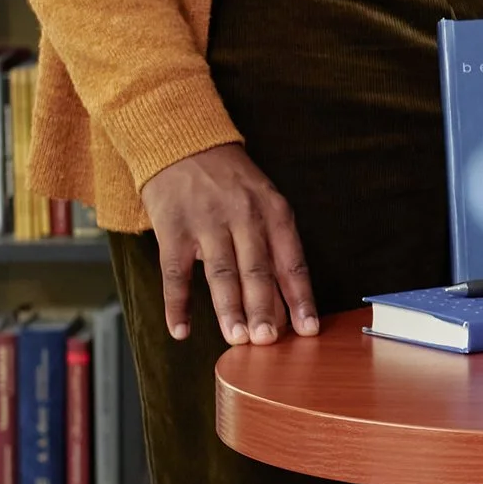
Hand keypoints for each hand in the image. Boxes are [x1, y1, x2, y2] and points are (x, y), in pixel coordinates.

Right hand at [141, 142, 318, 346]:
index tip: (309, 330)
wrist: (183, 142)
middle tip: (269, 341)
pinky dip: (177, 304)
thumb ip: (273, 246)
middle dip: (264, 309)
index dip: (300, 298)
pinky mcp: (173, 228)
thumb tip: (283, 304)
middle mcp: (244, 217)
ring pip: (221, 273)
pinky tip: (180, 329)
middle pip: (257, 270)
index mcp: (274, 212)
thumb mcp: (264, 202)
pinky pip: (175, 273)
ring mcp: (207, 222)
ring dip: (229, 309)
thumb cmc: (231, 182)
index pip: (292, 262)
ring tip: (236, 339)